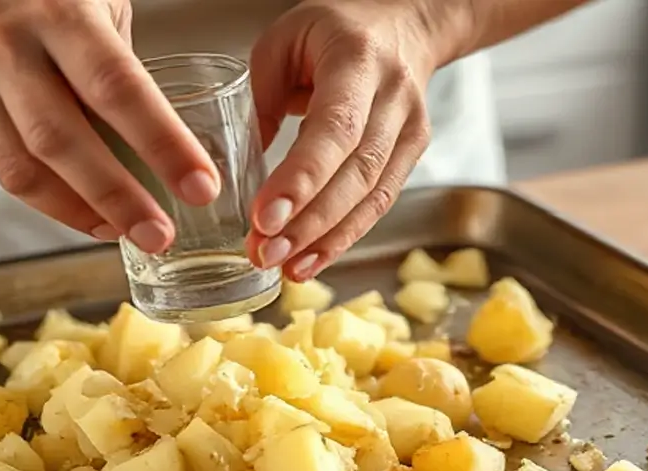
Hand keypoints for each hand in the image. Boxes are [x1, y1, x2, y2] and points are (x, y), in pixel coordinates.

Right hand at [0, 0, 220, 251]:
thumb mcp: (97, 3)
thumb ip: (121, 67)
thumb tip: (164, 143)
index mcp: (61, 13)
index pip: (118, 88)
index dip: (162, 144)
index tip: (199, 186)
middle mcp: (9, 47)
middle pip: (63, 141)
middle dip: (119, 199)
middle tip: (159, 236)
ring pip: (24, 170)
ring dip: (80, 213)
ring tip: (125, 233)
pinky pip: (3, 172)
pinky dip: (48, 201)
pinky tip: (84, 213)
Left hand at [246, 0, 455, 280]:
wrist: (405, 26)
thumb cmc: (334, 32)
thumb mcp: (284, 42)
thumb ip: (259, 100)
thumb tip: (235, 168)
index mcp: (358, 61)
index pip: (335, 129)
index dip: (302, 179)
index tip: (265, 218)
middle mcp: (393, 98)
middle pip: (356, 174)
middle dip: (308, 223)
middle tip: (264, 253)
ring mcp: (410, 130)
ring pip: (371, 198)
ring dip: (323, 240)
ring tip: (282, 266)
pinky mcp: (412, 157)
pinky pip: (377, 207)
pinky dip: (341, 239)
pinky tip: (308, 262)